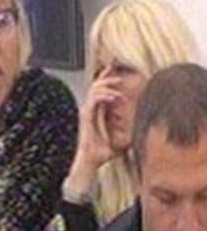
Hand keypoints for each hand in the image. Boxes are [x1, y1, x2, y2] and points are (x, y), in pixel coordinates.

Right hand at [65, 70, 122, 196]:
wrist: (91, 162)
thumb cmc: (102, 153)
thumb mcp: (122, 140)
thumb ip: (130, 133)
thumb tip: (145, 131)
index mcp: (95, 112)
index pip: (99, 90)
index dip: (106, 77)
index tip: (116, 67)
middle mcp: (89, 110)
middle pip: (95, 85)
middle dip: (108, 76)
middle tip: (118, 71)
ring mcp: (86, 112)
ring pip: (94, 89)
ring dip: (108, 85)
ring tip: (119, 85)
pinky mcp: (85, 116)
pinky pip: (94, 100)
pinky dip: (105, 96)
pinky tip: (115, 97)